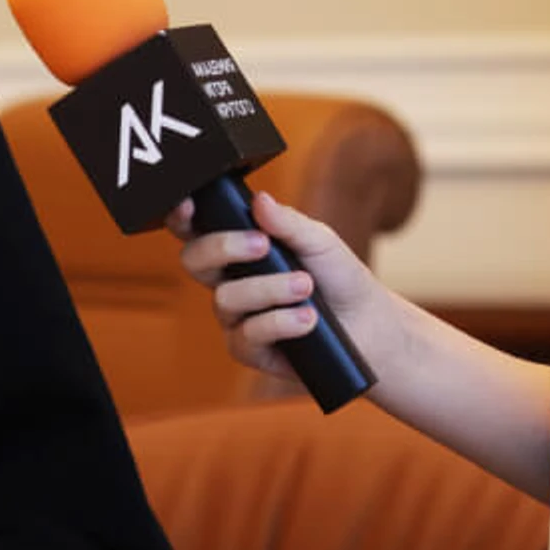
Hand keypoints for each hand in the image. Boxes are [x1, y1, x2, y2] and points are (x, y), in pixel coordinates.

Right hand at [167, 189, 388, 392]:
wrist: (368, 325)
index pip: (195, 228)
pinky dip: (279, 323)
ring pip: (225, 299)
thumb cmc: (338, 277)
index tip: (190, 205)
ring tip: (306, 286)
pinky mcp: (249, 349)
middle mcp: (227, 279)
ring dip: (268, 289)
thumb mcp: (319, 241)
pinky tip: (307, 319)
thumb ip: (287, 222)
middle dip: (223, 248)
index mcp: (237, 247)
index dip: (181, 216)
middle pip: (194, 260)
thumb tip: (259, 200)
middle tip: (262, 245)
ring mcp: (235, 316)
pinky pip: (246, 335)